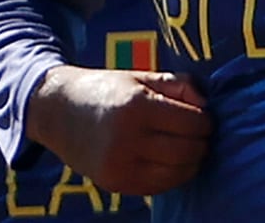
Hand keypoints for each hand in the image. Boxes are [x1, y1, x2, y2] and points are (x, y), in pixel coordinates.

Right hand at [26, 65, 211, 194]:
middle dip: (201, 142)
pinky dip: (171, 175)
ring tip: (186, 147)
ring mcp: (118, 165)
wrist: (58, 112)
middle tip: (199, 134)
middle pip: (188, 151)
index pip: (193, 123)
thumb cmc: (107, 90)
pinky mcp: (114, 183)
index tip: (203, 117)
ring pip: (177, 173)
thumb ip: (179, 86)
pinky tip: (168, 161)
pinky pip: (158, 187)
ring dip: (190, 162)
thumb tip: (206, 106)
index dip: (206, 121)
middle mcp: (126, 139)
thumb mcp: (142, 77)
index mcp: (136, 106)